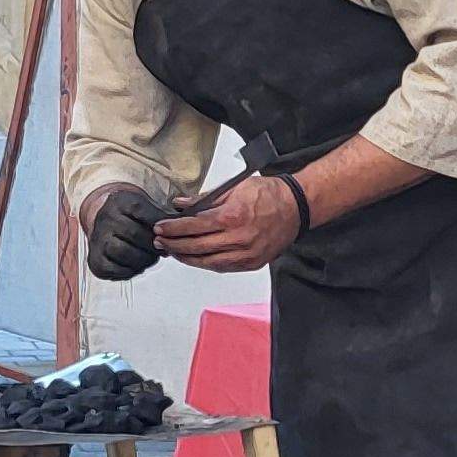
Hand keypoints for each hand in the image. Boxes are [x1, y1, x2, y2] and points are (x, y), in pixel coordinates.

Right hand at [83, 184, 169, 281]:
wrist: (102, 218)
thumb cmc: (131, 215)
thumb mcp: (146, 205)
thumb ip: (165, 216)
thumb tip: (185, 228)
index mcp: (121, 201)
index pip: (144, 213)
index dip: (162, 227)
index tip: (171, 234)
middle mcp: (105, 218)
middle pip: (135, 235)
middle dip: (155, 245)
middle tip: (163, 249)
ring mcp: (98, 239)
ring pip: (125, 253)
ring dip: (144, 259)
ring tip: (151, 257)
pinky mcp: (95, 261)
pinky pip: (116, 270)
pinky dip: (131, 270)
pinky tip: (137, 264)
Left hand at [158, 175, 303, 272]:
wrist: (297, 208)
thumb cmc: (269, 195)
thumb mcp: (234, 188)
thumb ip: (205, 199)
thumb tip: (181, 204)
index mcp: (232, 217)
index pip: (192, 227)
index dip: (173, 229)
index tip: (161, 228)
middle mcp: (238, 239)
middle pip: (196, 247)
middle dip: (174, 245)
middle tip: (160, 242)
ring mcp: (245, 254)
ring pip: (207, 262)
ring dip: (186, 258)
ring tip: (173, 252)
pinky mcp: (251, 263)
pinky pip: (222, 267)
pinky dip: (206, 263)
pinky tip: (195, 259)